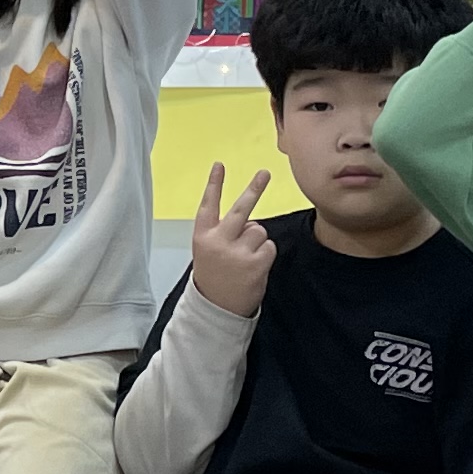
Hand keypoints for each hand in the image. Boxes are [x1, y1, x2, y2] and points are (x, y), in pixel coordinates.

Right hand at [186, 160, 277, 314]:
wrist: (216, 308)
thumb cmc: (215, 275)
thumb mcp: (208, 251)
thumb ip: (225, 234)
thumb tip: (252, 223)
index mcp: (203, 236)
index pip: (208, 204)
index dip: (214, 184)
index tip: (220, 164)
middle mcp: (218, 241)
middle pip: (240, 209)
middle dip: (254, 189)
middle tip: (265, 173)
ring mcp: (237, 252)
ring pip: (259, 230)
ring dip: (257, 241)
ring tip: (245, 258)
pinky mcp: (255, 264)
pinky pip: (269, 246)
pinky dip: (265, 254)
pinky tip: (253, 267)